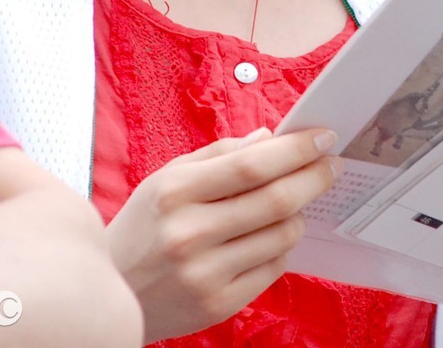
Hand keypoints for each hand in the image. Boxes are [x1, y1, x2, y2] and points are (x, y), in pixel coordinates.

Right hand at [105, 126, 341, 341]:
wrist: (110, 294)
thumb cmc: (144, 228)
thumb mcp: (167, 179)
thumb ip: (220, 154)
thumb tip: (271, 137)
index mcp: (175, 193)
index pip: (252, 164)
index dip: (296, 149)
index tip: (323, 137)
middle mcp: (189, 235)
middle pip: (277, 199)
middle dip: (315, 177)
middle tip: (332, 165)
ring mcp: (205, 274)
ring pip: (282, 234)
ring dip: (298, 213)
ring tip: (292, 203)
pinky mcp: (218, 305)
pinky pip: (274, 267)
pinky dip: (281, 246)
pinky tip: (269, 236)